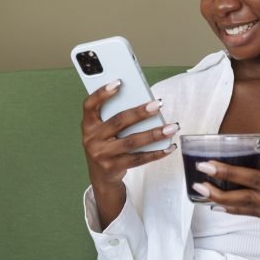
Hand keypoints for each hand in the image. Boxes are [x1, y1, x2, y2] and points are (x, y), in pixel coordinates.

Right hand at [82, 80, 177, 227]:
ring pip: (132, 142)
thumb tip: (144, 104)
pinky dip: (156, 153)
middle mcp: (91, 139)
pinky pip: (139, 159)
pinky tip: (169, 147)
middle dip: (140, 112)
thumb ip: (114, 116)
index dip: (102, 93)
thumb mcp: (102, 130)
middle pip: (118, 122)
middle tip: (158, 105)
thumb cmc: (106, 145)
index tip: (118, 82)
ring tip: (171, 127)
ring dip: (154, 134)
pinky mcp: (114, 167)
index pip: (89, 105)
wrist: (101, 177)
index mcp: (88, 125)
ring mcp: (102, 155)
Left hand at [193, 149, 259, 256]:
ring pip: (250, 201)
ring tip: (202, 187)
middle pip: (256, 182)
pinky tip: (216, 204)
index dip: (254, 154)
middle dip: (227, 173)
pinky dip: (234, 208)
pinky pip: (254, 213)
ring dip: (222, 195)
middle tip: (205, 166)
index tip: (235, 148)